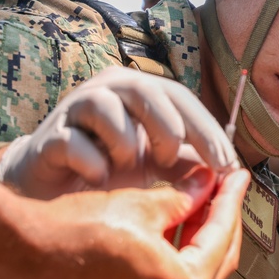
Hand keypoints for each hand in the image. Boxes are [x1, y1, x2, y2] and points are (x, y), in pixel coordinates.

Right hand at [0, 66, 238, 199]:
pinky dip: (93, 164)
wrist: (52, 188)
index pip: (180, 97)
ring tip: (126, 167)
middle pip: (146, 91)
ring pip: (107, 109)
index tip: (226, 164)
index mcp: (137, 91)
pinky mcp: (49, 138)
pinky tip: (98, 179)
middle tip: (167, 163)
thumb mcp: (156, 165)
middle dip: (167, 131)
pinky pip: (73, 142)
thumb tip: (229, 172)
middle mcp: (106, 90)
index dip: (206, 129)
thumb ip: (188, 161)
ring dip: (126, 144)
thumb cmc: (109, 170)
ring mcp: (74, 110)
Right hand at [0, 166, 250, 278]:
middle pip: (218, 257)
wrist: (26, 256)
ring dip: (202, 231)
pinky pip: (172, 276)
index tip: (238, 173)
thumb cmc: (78, 231)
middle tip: (225, 182)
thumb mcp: (140, 205)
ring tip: (202, 193)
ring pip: (196, 267)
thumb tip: (207, 183)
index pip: (224, 234)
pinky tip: (175, 217)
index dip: (232, 198)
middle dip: (223, 216)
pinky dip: (180, 246)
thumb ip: (184, 197)